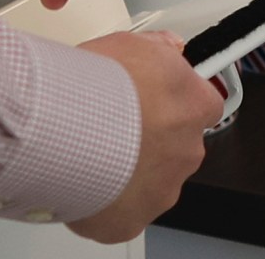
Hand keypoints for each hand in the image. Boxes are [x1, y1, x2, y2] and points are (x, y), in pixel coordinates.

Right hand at [66, 31, 222, 242]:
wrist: (60, 129)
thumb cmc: (93, 87)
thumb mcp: (129, 44)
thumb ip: (158, 47)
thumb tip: (170, 48)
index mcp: (194, 106)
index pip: (203, 105)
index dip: (176, 103)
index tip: (156, 101)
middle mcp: (187, 150)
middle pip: (177, 146)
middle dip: (150, 140)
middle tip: (114, 127)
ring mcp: (162, 188)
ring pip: (152, 181)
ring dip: (130, 171)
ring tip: (93, 153)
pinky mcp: (132, 220)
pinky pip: (123, 212)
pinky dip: (107, 201)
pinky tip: (84, 181)